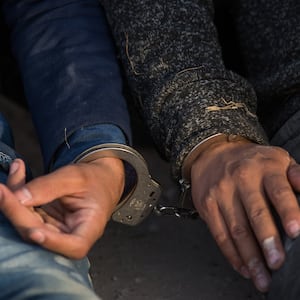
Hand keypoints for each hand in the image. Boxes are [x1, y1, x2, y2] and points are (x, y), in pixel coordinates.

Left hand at [0, 157, 124, 258]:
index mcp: (91, 226)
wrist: (97, 179)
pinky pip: (26, 213)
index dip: (53, 243)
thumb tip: (18, 197)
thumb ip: (49, 186)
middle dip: (18, 213)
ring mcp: (55, 231)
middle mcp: (72, 234)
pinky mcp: (44, 223)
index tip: (34, 232)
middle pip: (41, 234)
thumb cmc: (93, 179)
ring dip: (13, 202)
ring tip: (14, 172)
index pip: (75, 245)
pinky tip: (17, 173)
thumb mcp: (76, 177)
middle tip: (3, 191)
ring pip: (28, 225)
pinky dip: (17, 195)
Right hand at [190, 141, 299, 291]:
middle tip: (277, 263)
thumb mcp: (276, 158)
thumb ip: (296, 174)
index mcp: (264, 168)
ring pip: (235, 229)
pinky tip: (244, 268)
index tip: (296, 232)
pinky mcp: (207, 206)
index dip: (287, 211)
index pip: (278, 191)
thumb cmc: (251, 162)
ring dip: (250, 257)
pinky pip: (219, 234)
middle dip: (266, 240)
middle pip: (254, 213)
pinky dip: (231, 254)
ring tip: (263, 279)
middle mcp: (240, 179)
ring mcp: (220, 193)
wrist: (212, 155)